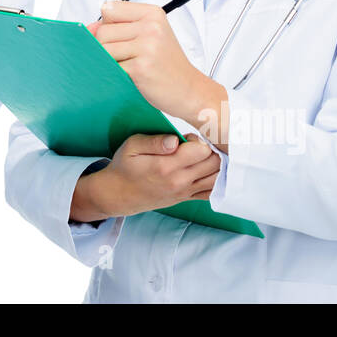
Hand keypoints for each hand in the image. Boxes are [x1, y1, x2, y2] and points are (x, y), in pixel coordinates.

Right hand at [70, 132, 219, 220]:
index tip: (186, 138)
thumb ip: (154, 141)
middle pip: (214, 163)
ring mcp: (185, 192)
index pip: (202, 150)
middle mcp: (180, 181)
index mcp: (166, 166)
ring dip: (215, 164)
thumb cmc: (125, 166)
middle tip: (195, 145)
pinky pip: (212, 192)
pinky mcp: (186, 198)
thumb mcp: (131, 146)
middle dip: (210, 149)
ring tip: (202, 156)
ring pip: (217, 178)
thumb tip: (175, 140)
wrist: (119, 194)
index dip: (198, 140)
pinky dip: (216, 181)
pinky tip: (208, 170)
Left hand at [88, 0, 208, 123]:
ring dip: (110, 62)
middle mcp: (151, 27)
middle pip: (102, 31)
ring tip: (128, 67)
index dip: (107, 25)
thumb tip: (87, 28)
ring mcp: (146, 47)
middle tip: (126, 57)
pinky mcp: (140, 68)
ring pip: (103, 49)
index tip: (120, 37)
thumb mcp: (148, 35)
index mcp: (152, 13)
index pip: (109, 9)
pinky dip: (114, 75)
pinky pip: (110, 68)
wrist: (189, 90)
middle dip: (106, 47)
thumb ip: (118, 27)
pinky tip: (130, 77)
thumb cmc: (166, 64)